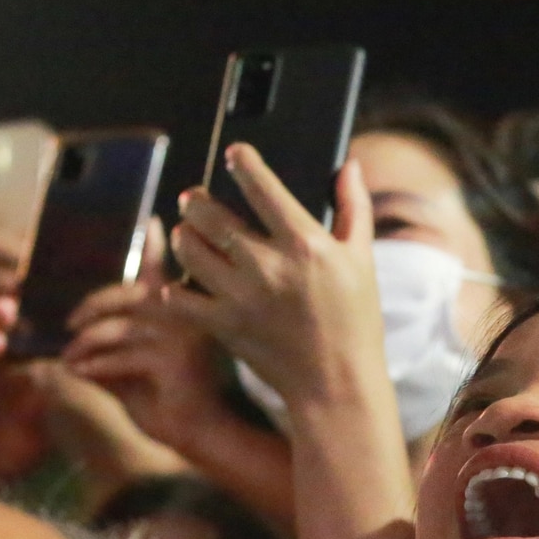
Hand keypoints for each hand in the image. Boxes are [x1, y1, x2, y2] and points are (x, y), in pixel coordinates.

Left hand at [66, 226, 235, 448]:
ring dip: (85, 343)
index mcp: (183, 312)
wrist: (206, 436)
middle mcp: (186, 315)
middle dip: (91, 306)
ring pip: (117, 327)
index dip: (155, 246)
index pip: (163, 272)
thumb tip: (66, 350)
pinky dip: (94, 365)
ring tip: (69, 358)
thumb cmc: (172, 404)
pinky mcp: (172, 359)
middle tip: (70, 323)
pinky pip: (120, 356)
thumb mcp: (133, 372)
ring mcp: (181, 336)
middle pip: (128, 294)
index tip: (152, 222)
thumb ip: (109, 353)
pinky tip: (80, 372)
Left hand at [163, 148, 387, 411]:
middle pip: (210, 214)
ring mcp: (240, 297)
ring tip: (187, 233)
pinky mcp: (223, 325)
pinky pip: (180, 296)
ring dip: (184, 235)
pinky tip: (186, 280)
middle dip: (196, 199)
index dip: (243, 162)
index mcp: (305, 244)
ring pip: (189, 249)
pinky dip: (176, 286)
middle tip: (194, 197)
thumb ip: (354, 207)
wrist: (336, 383)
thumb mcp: (362, 260)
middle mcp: (267, 266)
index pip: (263, 187)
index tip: (235, 154)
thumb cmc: (355, 320)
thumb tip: (351, 164)